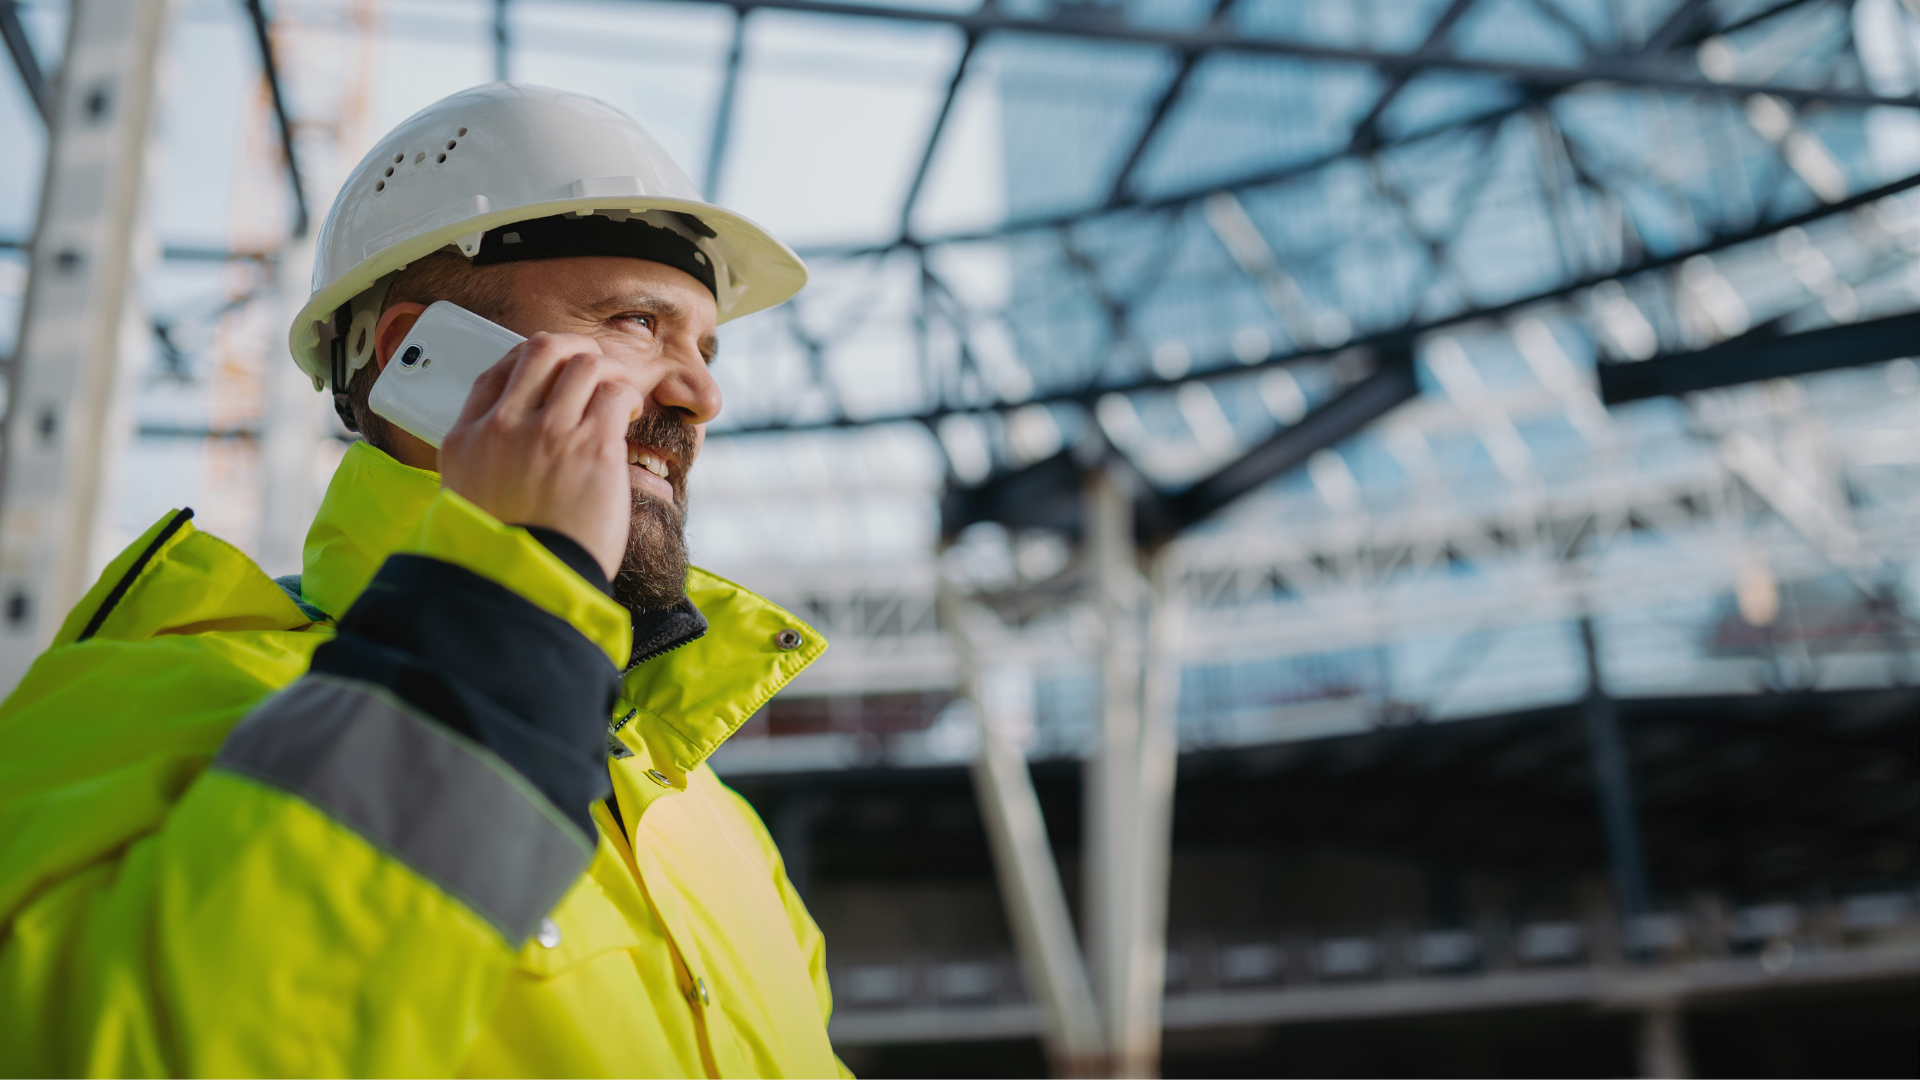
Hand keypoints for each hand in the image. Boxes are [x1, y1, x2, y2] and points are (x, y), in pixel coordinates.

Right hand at [439, 333, 640, 580]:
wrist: (525, 586)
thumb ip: (487, 460)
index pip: (496, 369)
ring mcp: (547, 433)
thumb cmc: (507, 552)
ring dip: (608, 372)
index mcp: (466, 438)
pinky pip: (614, 392)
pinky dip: (626, 394)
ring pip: (584, 363)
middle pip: (540, 349)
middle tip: (592, 369)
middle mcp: (503, 427)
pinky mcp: (591, 448)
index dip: (530, 359)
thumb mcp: (470, 497)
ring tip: (617, 396)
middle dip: (574, 349)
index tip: (552, 371)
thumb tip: (513, 439)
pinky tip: (627, 414)